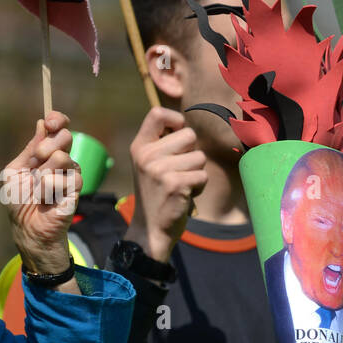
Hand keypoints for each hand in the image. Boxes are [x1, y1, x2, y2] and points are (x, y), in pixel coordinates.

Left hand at [3, 111, 80, 277]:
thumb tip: (41, 124)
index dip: (57, 120)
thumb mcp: (16, 170)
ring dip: (44, 173)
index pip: (59, 128)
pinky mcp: (76, 190)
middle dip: (48, 145)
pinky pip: (67, 179)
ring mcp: (70, 174)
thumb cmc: (18, 200)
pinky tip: (47, 199)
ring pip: (64, 158)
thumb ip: (30, 148)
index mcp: (46, 152)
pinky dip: (50, 189)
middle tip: (37, 158)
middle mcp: (61, 160)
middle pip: (65, 137)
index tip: (50, 122)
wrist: (26, 227)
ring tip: (39, 189)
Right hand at [125, 107, 207, 262]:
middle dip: (192, 153)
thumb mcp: (150, 165)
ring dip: (196, 173)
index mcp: (139, 147)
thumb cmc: (156, 194)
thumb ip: (163, 145)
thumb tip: (187, 126)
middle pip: (189, 135)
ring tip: (180, 186)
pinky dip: (199, 187)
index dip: (176, 120)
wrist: (150, 229)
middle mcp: (147, 156)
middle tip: (179, 172)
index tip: (178, 134)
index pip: (158, 113)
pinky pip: (202, 176)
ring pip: (199, 157)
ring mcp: (160, 170)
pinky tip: (184, 196)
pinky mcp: (175, 184)